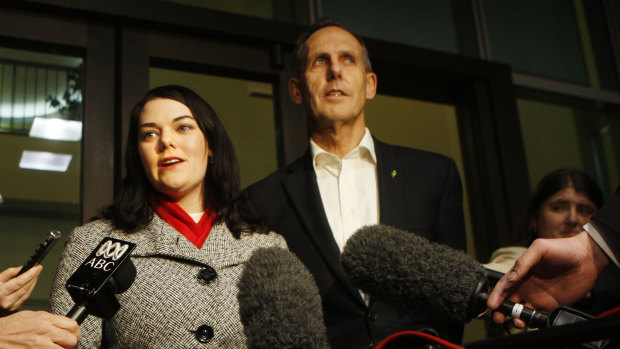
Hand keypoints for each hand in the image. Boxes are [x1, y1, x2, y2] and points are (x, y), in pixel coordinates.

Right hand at [0, 265, 41, 312]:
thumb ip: (9, 273)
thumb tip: (22, 268)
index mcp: (0, 293)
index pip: (18, 283)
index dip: (29, 275)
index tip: (36, 268)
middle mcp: (6, 302)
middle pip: (25, 288)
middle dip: (33, 277)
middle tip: (38, 268)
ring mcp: (11, 307)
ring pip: (27, 292)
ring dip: (33, 282)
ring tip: (36, 273)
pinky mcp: (15, 308)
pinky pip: (25, 297)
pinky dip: (30, 288)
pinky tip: (32, 281)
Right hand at [0, 310, 80, 347]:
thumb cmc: (11, 326)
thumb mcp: (32, 316)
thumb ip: (49, 320)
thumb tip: (61, 324)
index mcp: (45, 319)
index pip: (72, 325)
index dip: (76, 331)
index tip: (75, 334)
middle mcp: (45, 331)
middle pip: (71, 339)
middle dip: (71, 343)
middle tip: (68, 344)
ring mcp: (40, 345)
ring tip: (58, 348)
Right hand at [486, 232, 608, 326]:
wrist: (587, 258)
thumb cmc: (562, 248)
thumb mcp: (539, 249)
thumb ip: (523, 263)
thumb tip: (509, 280)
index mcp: (520, 273)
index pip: (503, 286)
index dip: (495, 296)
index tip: (491, 305)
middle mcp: (526, 286)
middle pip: (508, 301)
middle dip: (500, 311)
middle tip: (498, 318)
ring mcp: (538, 297)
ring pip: (521, 312)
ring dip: (515, 318)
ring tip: (517, 321)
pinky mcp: (551, 306)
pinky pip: (538, 317)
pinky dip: (531, 322)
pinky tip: (531, 322)